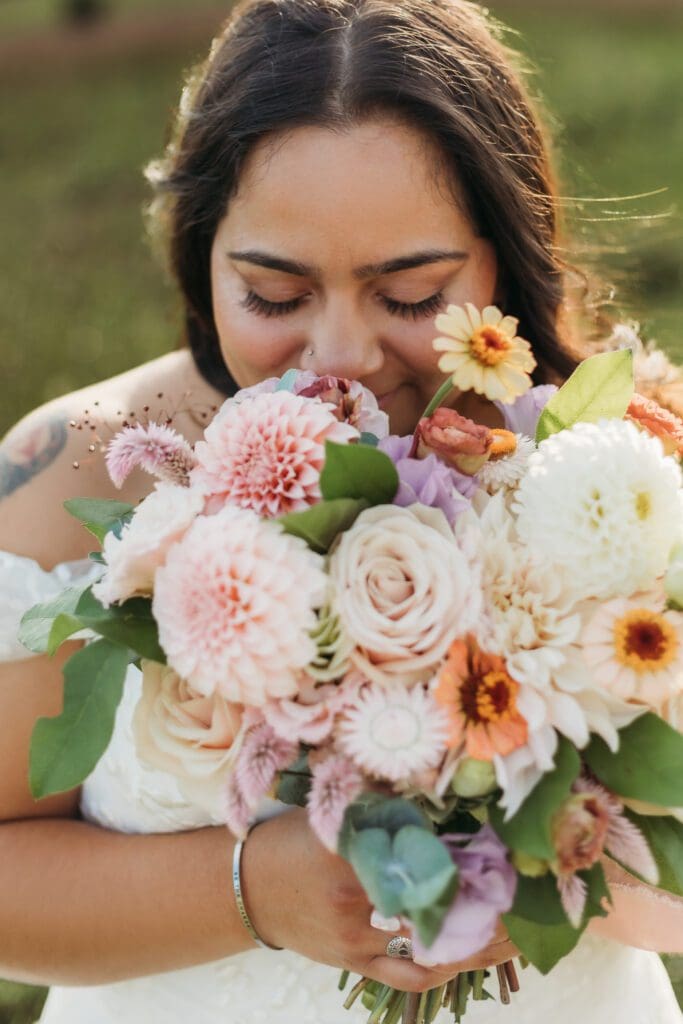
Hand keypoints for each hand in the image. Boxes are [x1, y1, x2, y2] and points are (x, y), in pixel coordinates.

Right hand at [240, 808, 511, 992]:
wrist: (242, 888)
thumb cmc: (289, 840)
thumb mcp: (330, 810)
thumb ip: (380, 801)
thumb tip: (434, 782)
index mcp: (348, 850)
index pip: (419, 850)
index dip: (464, 850)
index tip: (501, 844)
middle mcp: (353, 898)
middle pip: (433, 898)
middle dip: (482, 897)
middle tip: (523, 886)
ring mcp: (355, 939)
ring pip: (430, 943)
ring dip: (477, 938)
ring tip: (518, 925)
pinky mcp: (354, 963)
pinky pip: (410, 973)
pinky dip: (447, 965)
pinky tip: (479, 954)